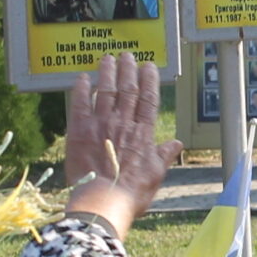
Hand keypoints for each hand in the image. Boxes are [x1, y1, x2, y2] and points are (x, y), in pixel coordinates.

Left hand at [64, 54, 182, 233]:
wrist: (103, 201)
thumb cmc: (131, 193)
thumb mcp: (155, 175)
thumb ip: (164, 155)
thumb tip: (176, 144)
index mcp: (143, 133)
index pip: (148, 99)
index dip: (149, 80)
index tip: (148, 67)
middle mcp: (123, 122)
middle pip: (128, 89)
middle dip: (128, 70)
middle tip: (127, 55)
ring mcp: (101, 124)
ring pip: (106, 90)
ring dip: (107, 72)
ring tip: (108, 59)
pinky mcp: (80, 129)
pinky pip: (80, 103)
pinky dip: (81, 89)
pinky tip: (82, 78)